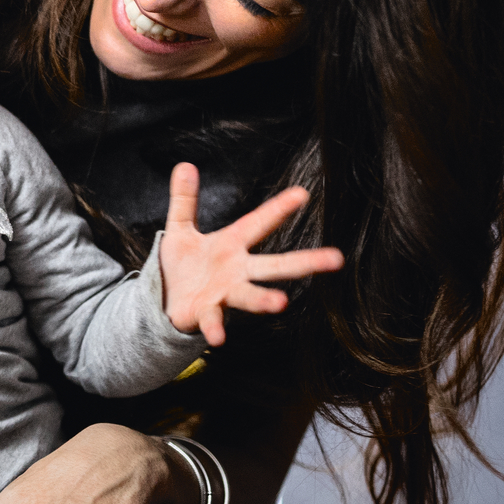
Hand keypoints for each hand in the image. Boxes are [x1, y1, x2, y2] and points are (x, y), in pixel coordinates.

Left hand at [160, 163, 344, 345]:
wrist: (166, 301)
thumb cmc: (182, 266)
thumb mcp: (180, 229)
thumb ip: (185, 200)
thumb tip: (184, 165)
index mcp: (231, 245)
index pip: (259, 223)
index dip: (279, 208)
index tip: (302, 193)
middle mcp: (236, 270)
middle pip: (274, 265)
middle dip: (305, 261)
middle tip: (336, 259)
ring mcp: (224, 294)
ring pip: (250, 296)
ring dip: (264, 299)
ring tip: (280, 303)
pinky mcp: (206, 313)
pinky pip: (213, 321)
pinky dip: (215, 327)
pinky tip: (218, 338)